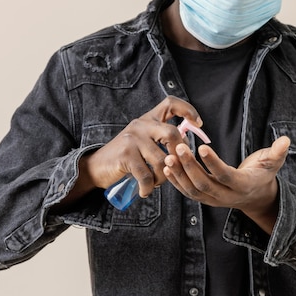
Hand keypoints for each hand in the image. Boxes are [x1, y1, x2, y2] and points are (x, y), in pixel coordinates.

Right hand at [72, 96, 202, 201]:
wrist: (97, 167)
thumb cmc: (125, 157)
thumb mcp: (142, 142)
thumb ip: (160, 140)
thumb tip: (186, 150)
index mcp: (148, 120)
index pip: (170, 103)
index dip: (188, 110)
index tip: (198, 124)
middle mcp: (141, 125)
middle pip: (173, 134)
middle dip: (179, 155)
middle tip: (174, 168)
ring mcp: (133, 138)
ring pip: (162, 160)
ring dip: (162, 178)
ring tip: (154, 183)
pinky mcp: (126, 154)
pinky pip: (147, 175)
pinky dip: (148, 188)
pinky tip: (145, 191)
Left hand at [163, 136, 290, 233]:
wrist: (256, 196)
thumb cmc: (263, 173)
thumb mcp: (272, 163)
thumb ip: (277, 152)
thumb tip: (286, 140)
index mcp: (242, 185)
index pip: (225, 176)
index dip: (213, 163)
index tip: (201, 147)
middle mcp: (226, 196)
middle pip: (204, 184)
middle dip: (189, 166)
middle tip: (178, 147)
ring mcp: (214, 200)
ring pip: (192, 190)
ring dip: (178, 174)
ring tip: (167, 157)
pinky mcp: (204, 199)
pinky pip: (187, 192)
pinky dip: (176, 181)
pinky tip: (166, 167)